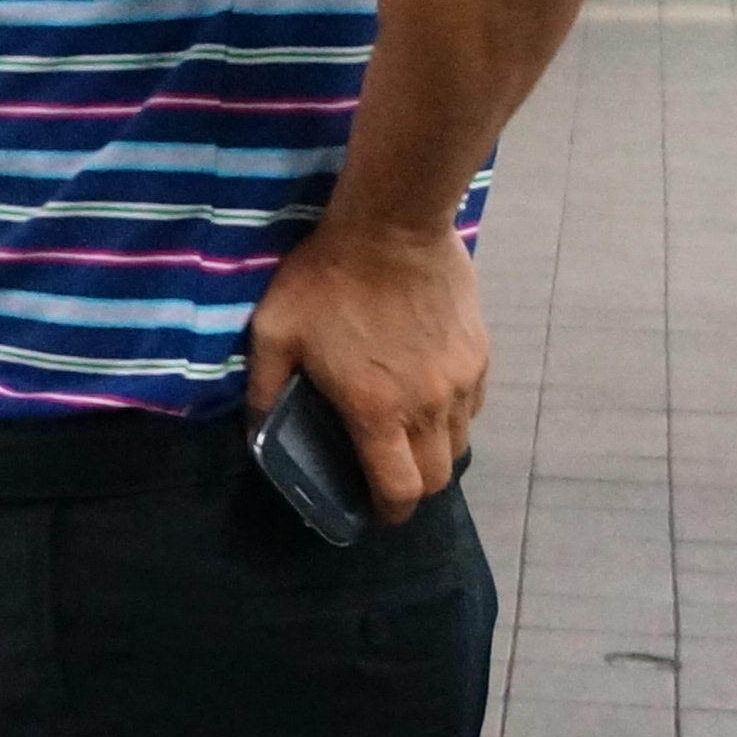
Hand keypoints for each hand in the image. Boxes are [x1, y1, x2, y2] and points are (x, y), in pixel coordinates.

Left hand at [243, 219, 483, 525]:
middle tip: (389, 476)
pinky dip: (453, 415)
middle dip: (415, 489)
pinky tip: (427, 395)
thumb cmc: (326, 279)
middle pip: (438, 477)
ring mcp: (461, 381)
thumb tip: (256, 434)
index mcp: (377, 411)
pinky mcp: (480, 353)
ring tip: (406, 435)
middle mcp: (428, 407)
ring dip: (435, 451)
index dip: (389, 512)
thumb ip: (264, 391)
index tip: (376, 511)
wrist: (392, 225)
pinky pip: (472, 405)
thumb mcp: (274, 333)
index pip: (399, 490)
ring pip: (460, 442)